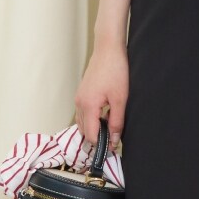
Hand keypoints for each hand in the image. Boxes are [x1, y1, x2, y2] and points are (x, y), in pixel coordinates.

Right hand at [74, 40, 128, 154]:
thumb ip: (117, 121)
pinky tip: (104, 117)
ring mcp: (78, 98)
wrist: (108, 50)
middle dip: (96, 139)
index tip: (113, 148)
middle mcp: (79, 103)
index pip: (91, 135)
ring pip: (82, 123)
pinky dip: (91, 120)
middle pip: (84, 131)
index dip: (102, 145)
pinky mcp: (81, 93)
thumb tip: (114, 140)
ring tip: (109, 130)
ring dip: (93, 130)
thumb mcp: (120, 99)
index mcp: (88, 106)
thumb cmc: (115, 71)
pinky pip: (82, 113)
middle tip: (112, 142)